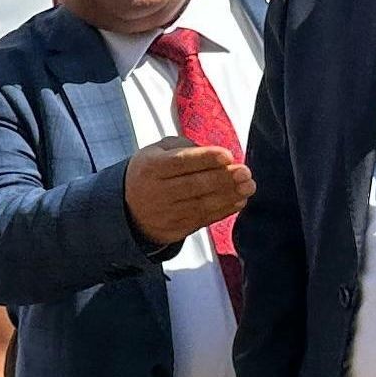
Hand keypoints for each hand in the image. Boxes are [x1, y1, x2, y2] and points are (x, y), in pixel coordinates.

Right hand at [123, 140, 252, 246]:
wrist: (128, 210)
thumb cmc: (151, 173)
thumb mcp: (156, 152)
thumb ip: (183, 147)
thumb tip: (215, 155)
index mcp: (151, 167)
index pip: (180, 162)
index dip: (206, 159)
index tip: (228, 155)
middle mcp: (157, 192)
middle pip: (194, 186)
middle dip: (223, 179)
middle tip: (245, 173)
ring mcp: (166, 214)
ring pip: (201, 205)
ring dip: (229, 196)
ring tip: (248, 187)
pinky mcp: (176, 229)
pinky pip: (203, 219)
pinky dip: (223, 211)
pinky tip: (238, 201)